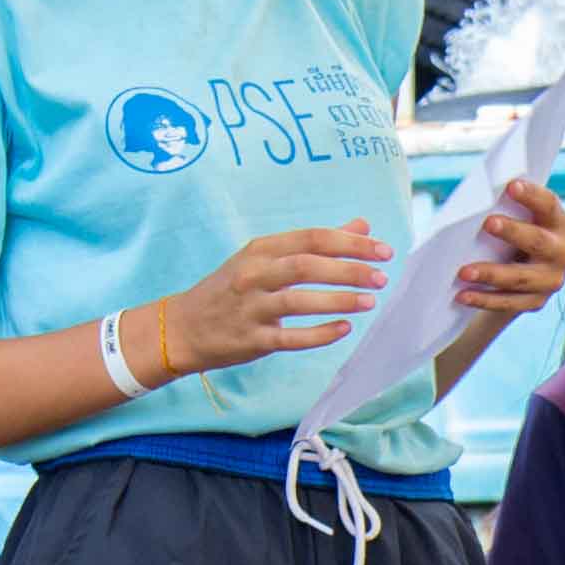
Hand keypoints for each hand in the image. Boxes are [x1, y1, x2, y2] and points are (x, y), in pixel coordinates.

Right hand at [157, 224, 389, 375]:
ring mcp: (250, 307)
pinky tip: (345, 329)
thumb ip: (315, 244)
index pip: (312, 239)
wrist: (182, 327)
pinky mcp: (251, 339)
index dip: (350, 242)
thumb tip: (362, 224)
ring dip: (338, 299)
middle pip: (306, 266)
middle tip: (381, 276)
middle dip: (348, 269)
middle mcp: (253, 274)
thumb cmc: (232, 289)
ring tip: (370, 301)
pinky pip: (289, 338)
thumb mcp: (265, 258)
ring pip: (298, 300)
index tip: (383, 250)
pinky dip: (319, 334)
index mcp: (260, 250)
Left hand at [446, 177, 564, 326]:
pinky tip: (462, 295)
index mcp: (556, 222)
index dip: (531, 195)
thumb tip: (473, 205)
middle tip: (488, 223)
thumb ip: (503, 209)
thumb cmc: (510, 234)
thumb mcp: (514, 219)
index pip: (548, 205)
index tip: (510, 185)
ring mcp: (550, 280)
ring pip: (520, 278)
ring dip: (491, 274)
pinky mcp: (535, 301)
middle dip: (513, 232)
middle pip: (537, 241)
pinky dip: (484, 299)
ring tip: (463, 272)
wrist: (520, 272)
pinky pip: (508, 302)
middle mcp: (561, 251)